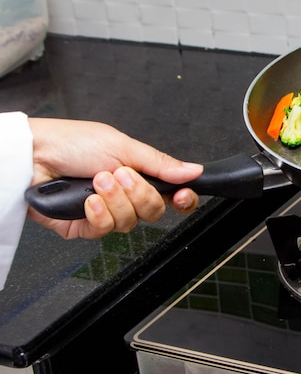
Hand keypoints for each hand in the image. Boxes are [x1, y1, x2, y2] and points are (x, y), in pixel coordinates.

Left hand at [27, 118, 201, 238]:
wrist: (34, 156)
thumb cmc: (74, 143)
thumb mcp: (124, 146)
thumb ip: (161, 164)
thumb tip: (194, 170)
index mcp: (140, 174)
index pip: (172, 195)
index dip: (182, 199)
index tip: (181, 195)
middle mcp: (126, 196)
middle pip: (154, 211)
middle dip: (139, 193)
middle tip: (120, 174)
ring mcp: (106, 212)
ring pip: (130, 223)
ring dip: (115, 200)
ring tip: (97, 181)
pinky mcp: (86, 227)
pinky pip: (105, 230)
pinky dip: (98, 214)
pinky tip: (87, 200)